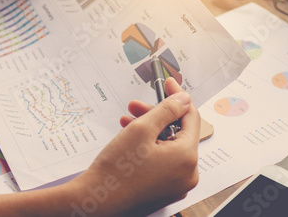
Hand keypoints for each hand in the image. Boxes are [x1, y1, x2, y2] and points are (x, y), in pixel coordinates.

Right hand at [69, 78, 200, 215]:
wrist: (96, 202)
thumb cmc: (116, 170)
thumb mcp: (141, 130)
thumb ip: (166, 110)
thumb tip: (183, 99)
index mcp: (187, 158)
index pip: (191, 118)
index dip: (178, 97)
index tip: (168, 84)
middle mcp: (187, 174)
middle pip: (177, 133)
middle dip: (156, 116)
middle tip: (136, 106)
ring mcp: (176, 185)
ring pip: (168, 147)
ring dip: (149, 131)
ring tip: (127, 122)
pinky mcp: (163, 190)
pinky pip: (162, 161)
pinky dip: (149, 148)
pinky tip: (130, 140)